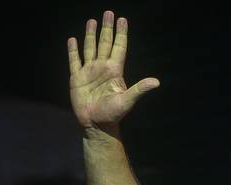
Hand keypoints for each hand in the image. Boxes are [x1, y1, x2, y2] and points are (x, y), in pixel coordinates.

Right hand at [68, 11, 159, 132]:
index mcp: (114, 70)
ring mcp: (89, 72)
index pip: (119, 47)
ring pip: (90, 48)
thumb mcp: (127, 101)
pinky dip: (73, 50)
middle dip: (107, 28)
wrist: (96, 125)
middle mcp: (102, 67)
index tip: (122, 19)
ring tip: (92, 20)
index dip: (121, 33)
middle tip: (108, 12)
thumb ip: (140, 89)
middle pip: (105, 43)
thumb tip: (156, 82)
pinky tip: (73, 39)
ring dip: (91, 35)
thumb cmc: (113, 114)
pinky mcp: (76, 78)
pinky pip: (74, 60)